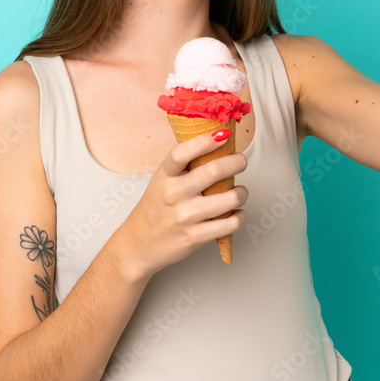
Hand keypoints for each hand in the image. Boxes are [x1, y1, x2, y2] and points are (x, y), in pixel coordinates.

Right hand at [114, 131, 248, 280]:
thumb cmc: (156, 209)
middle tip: (241, 161)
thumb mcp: (162, 181)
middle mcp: (174, 194)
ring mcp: (185, 216)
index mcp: (165, 176)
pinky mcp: (195, 237)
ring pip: (229, 198)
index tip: (223, 134)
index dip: (204, 141)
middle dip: (237, 162)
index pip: (182, 153)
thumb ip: (185, 166)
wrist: (137, 245)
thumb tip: (217, 142)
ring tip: (240, 192)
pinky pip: (230, 223)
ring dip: (242, 192)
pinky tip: (236, 213)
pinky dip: (240, 216)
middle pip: (213, 171)